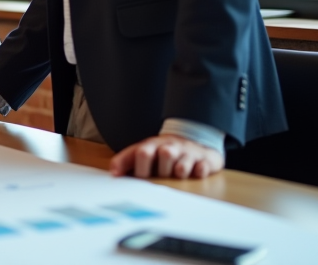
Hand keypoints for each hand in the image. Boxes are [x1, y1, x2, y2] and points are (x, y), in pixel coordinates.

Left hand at [109, 134, 223, 178]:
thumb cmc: (164, 152)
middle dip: (158, 171)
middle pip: (163, 155)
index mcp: (152, 146)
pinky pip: (201, 169)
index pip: (138, 152)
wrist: (194, 140)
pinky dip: (198, 173)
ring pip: (181, 165)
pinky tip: (195, 174)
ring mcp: (187, 153)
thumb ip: (129, 161)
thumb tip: (114, 173)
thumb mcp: (146, 152)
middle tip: (154, 179)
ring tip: (176, 175)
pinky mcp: (203, 160)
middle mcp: (169, 148)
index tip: (119, 176)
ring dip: (178, 173)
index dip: (128, 165)